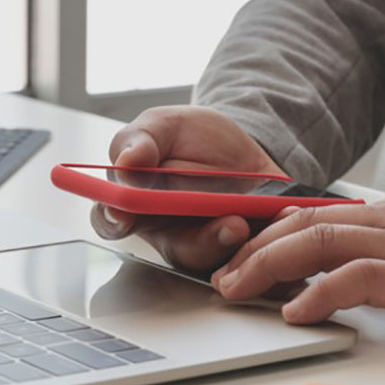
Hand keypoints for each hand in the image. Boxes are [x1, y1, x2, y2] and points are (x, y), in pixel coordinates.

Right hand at [90, 105, 285, 272]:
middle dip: (195, 241)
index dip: (114, 221)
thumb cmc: (193, 139)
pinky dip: (264, 242)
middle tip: (215, 222)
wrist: (245, 146)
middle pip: (173, 250)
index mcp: (137, 205)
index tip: (124, 215)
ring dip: (228, 243)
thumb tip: (126, 161)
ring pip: (214, 259)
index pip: (112, 221)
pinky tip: (272, 219)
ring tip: (241, 224)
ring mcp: (207, 244)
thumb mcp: (164, 125)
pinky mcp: (244, 250)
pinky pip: (252, 258)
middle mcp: (168, 232)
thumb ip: (139, 140)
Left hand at [212, 188, 384, 337]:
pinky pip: (358, 279)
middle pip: (305, 223)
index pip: (316, 213)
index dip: (269, 233)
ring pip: (319, 242)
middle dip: (254, 247)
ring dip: (267, 265)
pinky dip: (320, 294)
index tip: (238, 254)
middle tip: (224, 274)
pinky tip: (296, 312)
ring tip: (237, 288)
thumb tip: (332, 255)